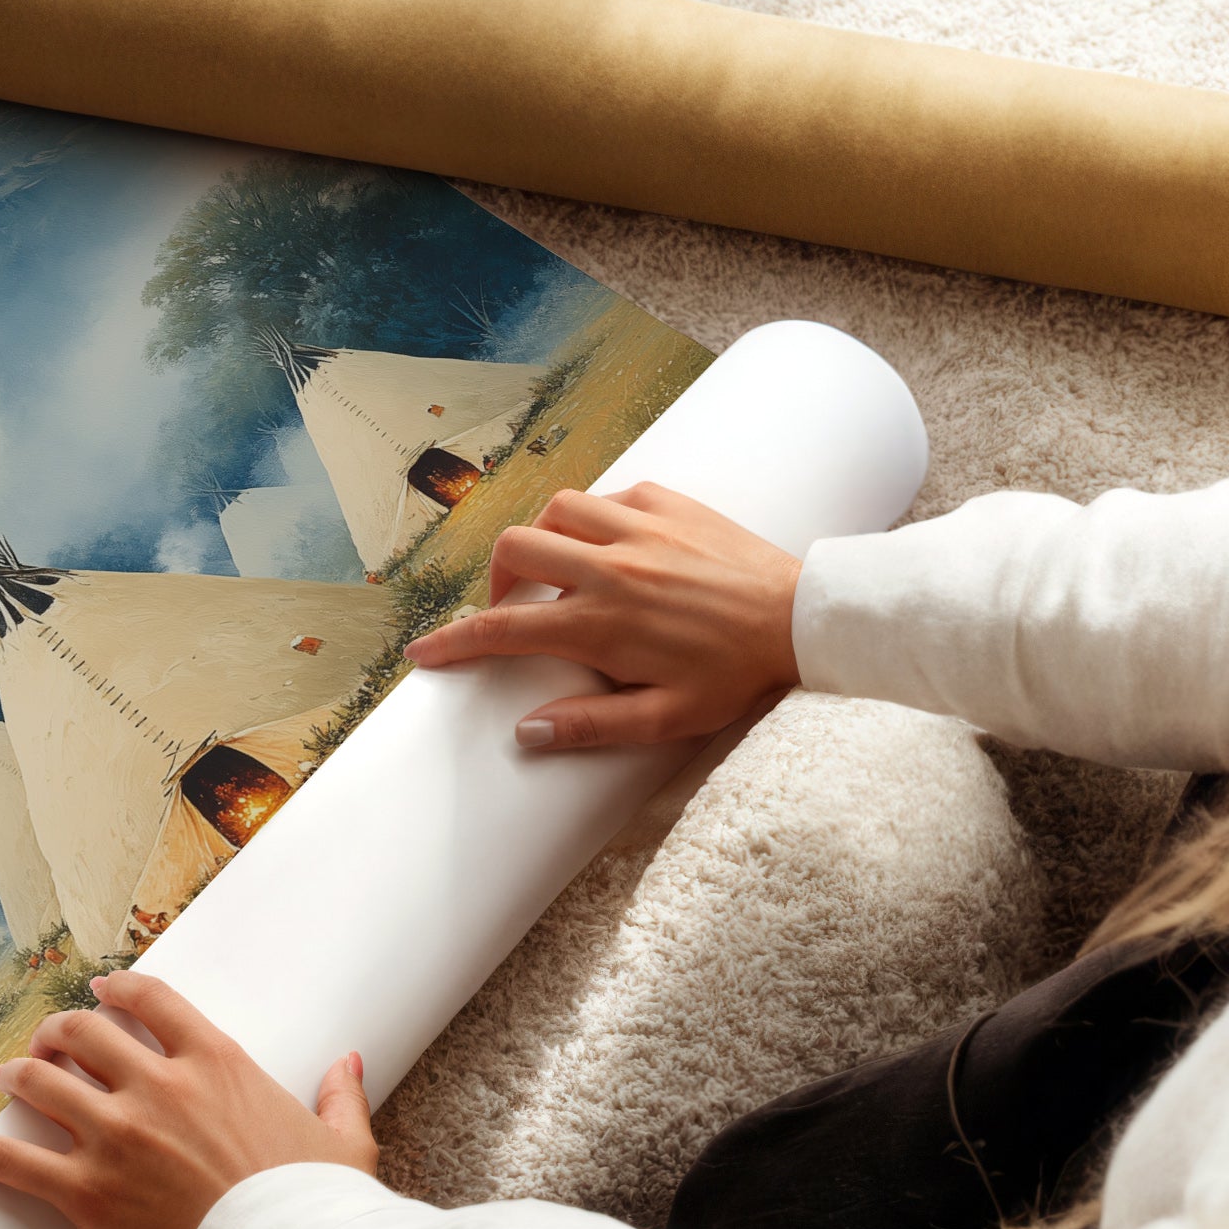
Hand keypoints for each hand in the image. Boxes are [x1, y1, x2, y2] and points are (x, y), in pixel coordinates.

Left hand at [0, 971, 374, 1228]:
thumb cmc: (319, 1205)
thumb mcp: (343, 1141)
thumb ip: (339, 1094)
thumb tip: (349, 1062)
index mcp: (216, 1062)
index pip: (149, 1000)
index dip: (116, 990)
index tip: (100, 992)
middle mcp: (157, 1086)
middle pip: (83, 1034)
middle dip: (59, 1032)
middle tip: (49, 1043)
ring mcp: (117, 1136)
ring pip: (42, 1082)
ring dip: (19, 1075)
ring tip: (8, 1078)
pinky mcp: (88, 1192)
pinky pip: (12, 1162)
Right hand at [403, 482, 801, 750]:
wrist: (803, 619)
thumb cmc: (737, 675)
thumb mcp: (667, 718)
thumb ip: (592, 726)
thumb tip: (526, 732)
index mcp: (602, 623)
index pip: (503, 629)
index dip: (453, 642)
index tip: (425, 652)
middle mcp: (610, 567)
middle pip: (515, 550)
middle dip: (497, 579)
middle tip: (513, 608)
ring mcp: (639, 528)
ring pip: (555, 510)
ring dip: (543, 539)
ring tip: (559, 570)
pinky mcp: (668, 502)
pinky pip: (609, 495)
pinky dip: (595, 517)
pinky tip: (612, 545)